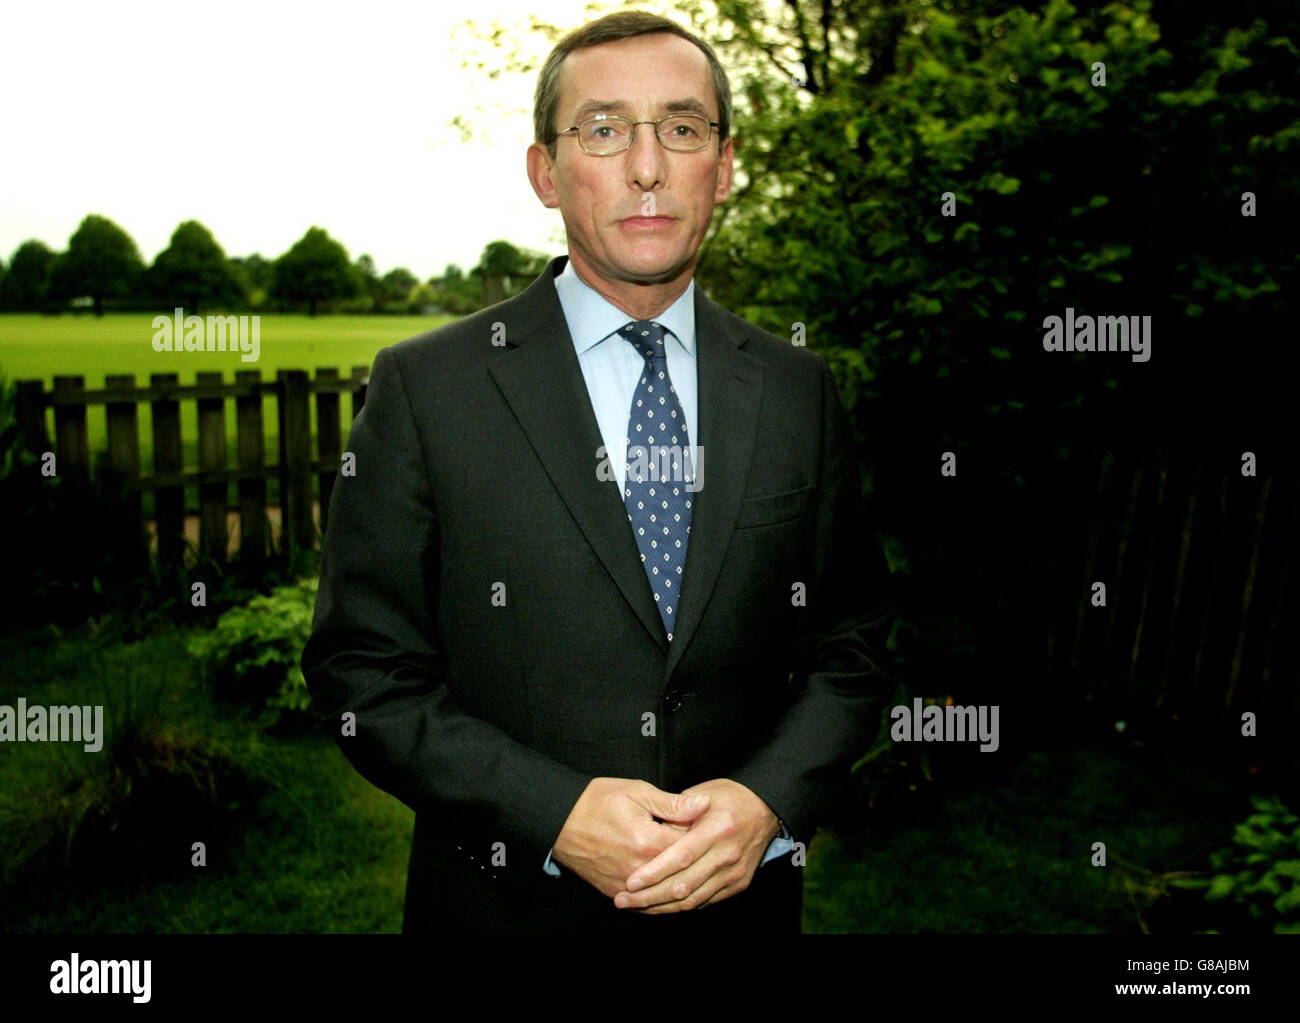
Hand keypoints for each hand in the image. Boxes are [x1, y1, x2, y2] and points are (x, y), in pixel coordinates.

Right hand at [551, 778, 710, 897]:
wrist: (560, 820)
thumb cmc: (597, 801)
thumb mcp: (637, 792)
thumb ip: (673, 804)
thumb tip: (705, 804)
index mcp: (649, 841)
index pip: (692, 848)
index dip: (705, 839)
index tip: (714, 831)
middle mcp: (639, 869)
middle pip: (682, 875)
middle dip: (699, 864)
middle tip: (709, 852)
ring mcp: (626, 885)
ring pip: (666, 896)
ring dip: (685, 888)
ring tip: (700, 876)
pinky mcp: (614, 892)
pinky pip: (646, 906)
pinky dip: (663, 902)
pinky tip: (675, 894)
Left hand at [613, 778, 780, 913]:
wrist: (765, 810)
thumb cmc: (728, 798)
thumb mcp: (702, 794)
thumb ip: (676, 814)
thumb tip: (649, 834)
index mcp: (717, 829)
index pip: (681, 858)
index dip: (654, 873)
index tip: (630, 882)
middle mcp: (728, 855)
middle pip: (684, 885)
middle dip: (649, 897)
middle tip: (622, 900)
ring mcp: (734, 873)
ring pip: (692, 899)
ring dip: (661, 907)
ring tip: (634, 907)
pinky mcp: (738, 884)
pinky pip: (704, 901)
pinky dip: (680, 906)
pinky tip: (659, 906)